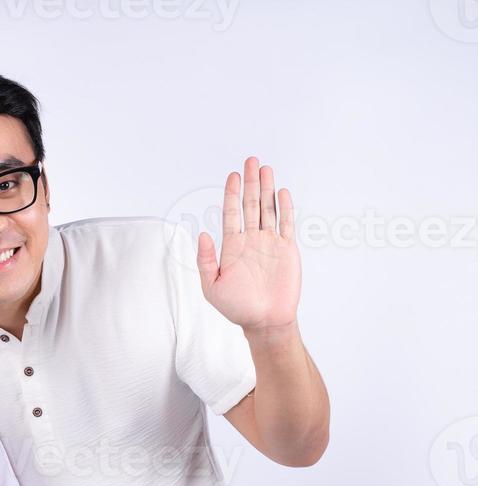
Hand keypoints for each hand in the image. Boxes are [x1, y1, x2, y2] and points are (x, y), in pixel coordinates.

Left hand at [196, 156, 300, 334]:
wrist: (264, 320)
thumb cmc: (237, 307)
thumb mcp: (212, 286)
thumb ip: (206, 260)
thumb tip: (203, 234)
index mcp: (232, 247)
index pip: (231, 213)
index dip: (232, 194)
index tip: (232, 175)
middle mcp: (250, 240)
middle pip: (250, 205)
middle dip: (249, 183)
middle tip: (250, 160)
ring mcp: (269, 243)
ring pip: (268, 209)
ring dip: (266, 189)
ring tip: (265, 168)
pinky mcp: (287, 249)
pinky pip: (286, 223)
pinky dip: (284, 208)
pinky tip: (281, 192)